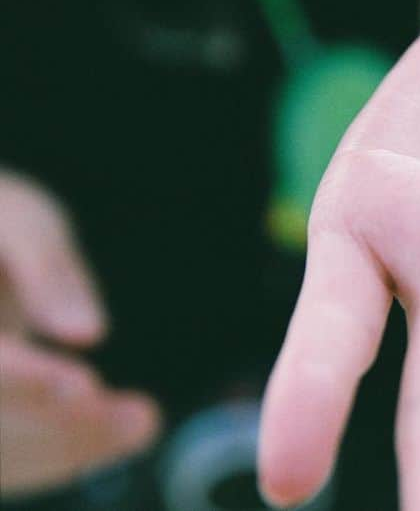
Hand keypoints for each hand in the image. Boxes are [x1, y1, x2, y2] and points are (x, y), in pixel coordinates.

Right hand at [0, 172, 158, 496]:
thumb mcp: (18, 220)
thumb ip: (47, 270)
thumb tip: (88, 334)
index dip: (25, 381)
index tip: (87, 387)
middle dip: (62, 428)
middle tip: (144, 418)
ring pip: (0, 458)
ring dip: (72, 448)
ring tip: (143, 421)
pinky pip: (10, 462)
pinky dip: (65, 453)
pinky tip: (124, 431)